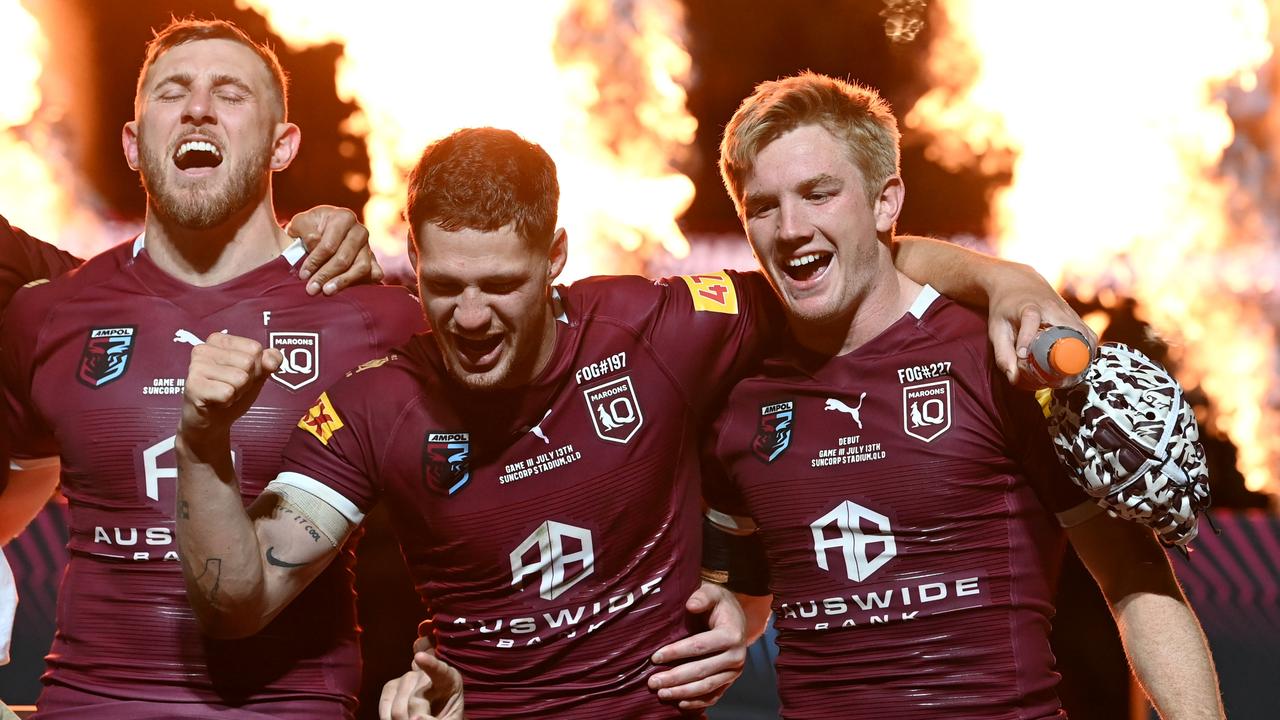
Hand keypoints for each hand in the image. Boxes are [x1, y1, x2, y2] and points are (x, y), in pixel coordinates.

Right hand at [179, 333, 281, 449]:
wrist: (210, 420)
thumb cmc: (231, 391)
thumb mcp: (256, 373)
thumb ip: (269, 361)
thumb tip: (272, 360)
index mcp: (219, 340)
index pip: (255, 348)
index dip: (256, 367)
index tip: (240, 374)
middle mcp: (204, 348)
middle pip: (249, 362)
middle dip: (247, 381)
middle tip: (230, 386)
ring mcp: (196, 366)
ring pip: (240, 378)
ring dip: (237, 392)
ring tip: (223, 393)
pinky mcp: (193, 385)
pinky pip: (227, 392)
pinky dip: (227, 401)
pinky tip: (216, 400)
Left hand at [286, 205, 383, 295]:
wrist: (320, 229)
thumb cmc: (309, 227)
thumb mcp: (300, 223)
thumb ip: (304, 230)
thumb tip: (314, 243)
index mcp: (343, 217)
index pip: (329, 245)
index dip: (315, 261)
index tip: (303, 275)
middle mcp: (359, 231)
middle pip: (344, 258)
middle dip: (326, 275)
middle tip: (312, 289)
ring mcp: (368, 246)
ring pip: (361, 267)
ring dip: (343, 281)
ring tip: (328, 291)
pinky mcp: (372, 260)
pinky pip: (375, 272)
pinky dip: (367, 281)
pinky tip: (356, 290)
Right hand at [378, 650, 464, 719]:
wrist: (432, 718)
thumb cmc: (446, 718)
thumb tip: (414, 719)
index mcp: (449, 680)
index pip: (439, 670)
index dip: (430, 664)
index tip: (419, 657)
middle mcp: (426, 674)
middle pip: (415, 702)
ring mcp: (407, 678)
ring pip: (398, 709)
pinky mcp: (391, 687)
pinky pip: (385, 706)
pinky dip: (388, 719)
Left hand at [647, 581, 746, 709]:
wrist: (735, 618)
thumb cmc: (719, 604)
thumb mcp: (713, 593)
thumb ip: (702, 596)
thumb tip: (691, 605)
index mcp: (732, 634)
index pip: (699, 646)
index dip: (677, 652)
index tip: (655, 657)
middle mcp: (736, 656)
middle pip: (701, 671)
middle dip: (675, 678)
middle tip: (653, 682)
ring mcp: (734, 672)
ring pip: (707, 687)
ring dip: (683, 693)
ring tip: (661, 693)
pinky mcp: (729, 681)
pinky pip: (713, 696)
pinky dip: (697, 702)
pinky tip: (680, 704)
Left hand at [986, 263, 1096, 386]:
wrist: (1019, 282)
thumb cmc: (1006, 308)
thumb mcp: (997, 328)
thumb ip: (1002, 353)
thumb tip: (1014, 377)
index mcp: (1028, 308)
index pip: (1030, 320)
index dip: (1027, 337)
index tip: (1023, 354)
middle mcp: (1051, 308)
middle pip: (1069, 331)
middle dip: (1069, 356)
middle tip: (1062, 378)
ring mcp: (1067, 311)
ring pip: (1084, 334)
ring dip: (1083, 355)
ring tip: (1073, 375)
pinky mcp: (1075, 315)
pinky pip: (1088, 334)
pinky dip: (1088, 349)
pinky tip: (1082, 364)